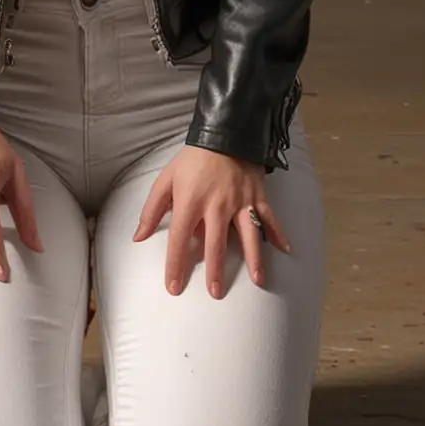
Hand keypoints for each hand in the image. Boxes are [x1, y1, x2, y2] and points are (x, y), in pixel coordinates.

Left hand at [131, 145, 291, 297]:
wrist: (223, 132)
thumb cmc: (192, 159)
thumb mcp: (165, 179)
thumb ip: (151, 210)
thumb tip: (138, 236)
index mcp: (190, 202)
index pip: (179, 239)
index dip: (175, 264)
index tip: (174, 287)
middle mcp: (216, 205)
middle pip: (215, 244)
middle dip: (216, 270)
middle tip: (215, 293)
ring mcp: (239, 201)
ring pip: (248, 235)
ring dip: (253, 259)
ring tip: (258, 281)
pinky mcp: (256, 195)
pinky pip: (269, 217)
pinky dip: (278, 233)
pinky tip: (285, 249)